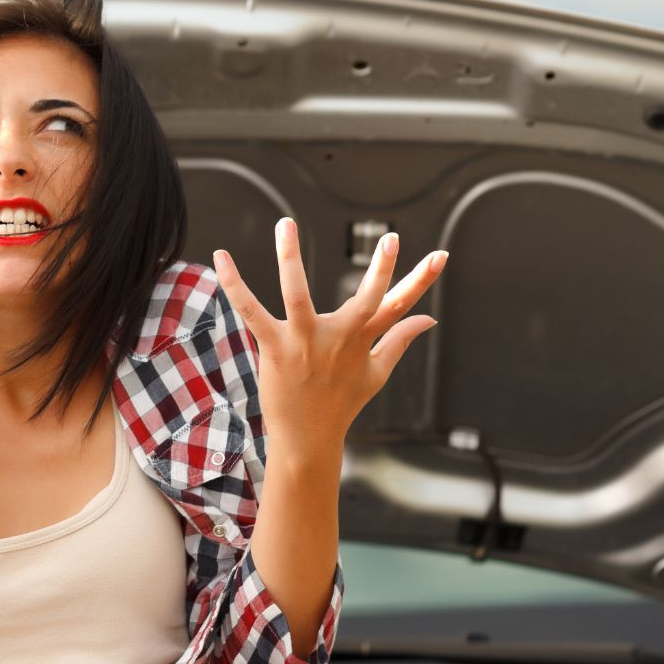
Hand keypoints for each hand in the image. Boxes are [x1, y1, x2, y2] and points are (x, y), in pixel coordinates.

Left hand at [212, 219, 444, 460]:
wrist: (308, 440)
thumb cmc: (342, 404)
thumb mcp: (377, 372)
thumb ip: (401, 340)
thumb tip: (429, 320)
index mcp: (364, 340)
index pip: (399, 305)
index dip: (422, 281)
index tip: (442, 256)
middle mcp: (339, 338)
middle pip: (366, 300)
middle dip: (381, 270)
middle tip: (391, 238)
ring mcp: (305, 342)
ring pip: (297, 295)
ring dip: (290, 258)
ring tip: (286, 223)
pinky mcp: (275, 348)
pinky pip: (251, 312)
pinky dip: (234, 285)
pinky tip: (221, 258)